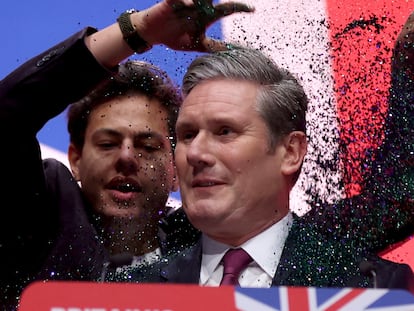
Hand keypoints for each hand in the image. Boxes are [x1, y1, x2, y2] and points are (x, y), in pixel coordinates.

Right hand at [134, 0, 254, 51]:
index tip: (252, 10)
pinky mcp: (171, 2)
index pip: (226, 10)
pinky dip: (184, 0)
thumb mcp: (196, 44)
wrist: (153, 34)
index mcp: (206, 16)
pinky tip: (190, 3)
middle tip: (237, 5)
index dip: (239, 8)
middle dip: (224, 0)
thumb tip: (229, 51)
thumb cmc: (175, 37)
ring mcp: (185, 3)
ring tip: (208, 1)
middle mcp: (198, 6)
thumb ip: (212, 46)